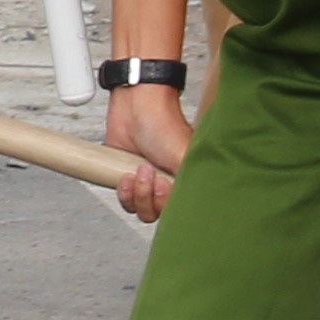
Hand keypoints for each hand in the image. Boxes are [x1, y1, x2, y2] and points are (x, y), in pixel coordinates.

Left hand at [102, 80, 190, 218]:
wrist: (135, 105)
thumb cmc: (164, 124)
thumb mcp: (184, 156)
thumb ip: (193, 185)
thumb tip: (196, 206)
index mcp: (187, 181)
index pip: (181, 211)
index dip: (168, 204)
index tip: (165, 185)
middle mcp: (168, 185)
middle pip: (158, 214)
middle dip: (150, 198)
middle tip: (152, 176)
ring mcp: (147, 183)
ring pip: (140, 210)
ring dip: (137, 193)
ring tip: (139, 170)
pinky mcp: (127, 179)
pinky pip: (125, 200)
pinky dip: (124, 191)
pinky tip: (126, 174)